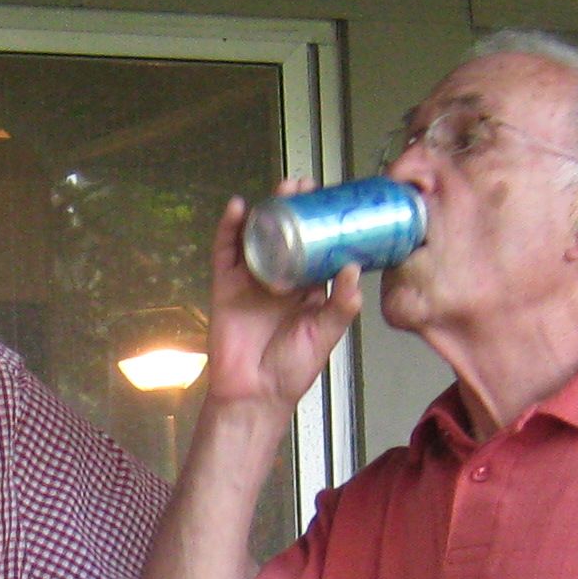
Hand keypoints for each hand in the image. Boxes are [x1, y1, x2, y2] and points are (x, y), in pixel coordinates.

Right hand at [204, 188, 365, 411]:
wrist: (254, 393)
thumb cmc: (292, 369)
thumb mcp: (325, 336)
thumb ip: (340, 305)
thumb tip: (352, 269)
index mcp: (308, 290)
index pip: (317, 248)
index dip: (322, 223)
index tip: (333, 200)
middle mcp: (281, 280)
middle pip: (287, 234)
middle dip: (296, 208)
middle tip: (307, 185)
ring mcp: (252, 281)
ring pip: (258, 236)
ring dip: (268, 210)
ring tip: (282, 187)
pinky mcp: (226, 285)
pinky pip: (226, 251)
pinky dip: (229, 227)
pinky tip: (239, 207)